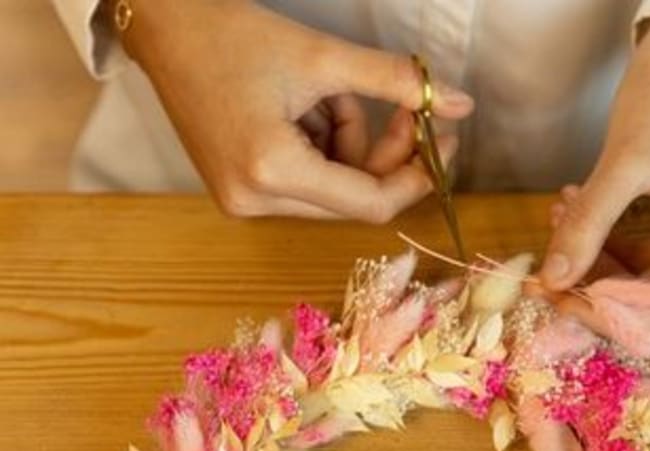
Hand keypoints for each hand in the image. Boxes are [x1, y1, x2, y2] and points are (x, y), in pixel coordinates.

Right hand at [117, 0, 473, 220]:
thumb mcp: (324, 55)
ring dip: (351, 141)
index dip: (417, 176)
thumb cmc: (232, 33)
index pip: (370, 202)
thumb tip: (462, 103)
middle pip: (353, 198)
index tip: (445, 140)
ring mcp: (243, 200)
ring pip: (333, 189)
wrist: (163, 25)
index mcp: (271, 170)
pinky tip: (307, 106)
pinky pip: (307, 181)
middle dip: (386, 153)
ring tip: (329, 90)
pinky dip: (324, 145)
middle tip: (406, 105)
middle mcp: (254, 200)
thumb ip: (397, 81)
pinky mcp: (240, 190)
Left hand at [539, 13, 649, 341]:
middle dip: (599, 294)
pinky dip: (600, 248)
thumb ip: (588, 223)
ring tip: (558, 220)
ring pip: (640, 290)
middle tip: (548, 275)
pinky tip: (571, 213)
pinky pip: (635, 265)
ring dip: (592, 267)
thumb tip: (552, 279)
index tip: (566, 296)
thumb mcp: (625, 163)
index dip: (621, 313)